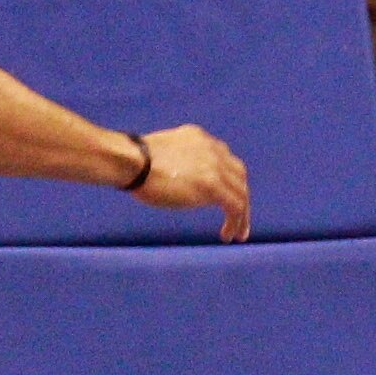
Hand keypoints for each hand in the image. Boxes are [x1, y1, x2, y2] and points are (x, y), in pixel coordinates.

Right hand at [128, 122, 251, 238]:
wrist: (133, 161)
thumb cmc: (134, 163)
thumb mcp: (163, 156)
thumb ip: (179, 163)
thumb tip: (179, 180)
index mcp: (200, 138)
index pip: (224, 159)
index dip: (227, 179)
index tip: (223, 197)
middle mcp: (213, 148)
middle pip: (238, 174)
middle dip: (240, 195)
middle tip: (238, 216)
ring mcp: (215, 165)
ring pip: (241, 192)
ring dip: (242, 214)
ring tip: (237, 233)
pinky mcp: (212, 184)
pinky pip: (235, 205)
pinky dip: (237, 221)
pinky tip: (227, 235)